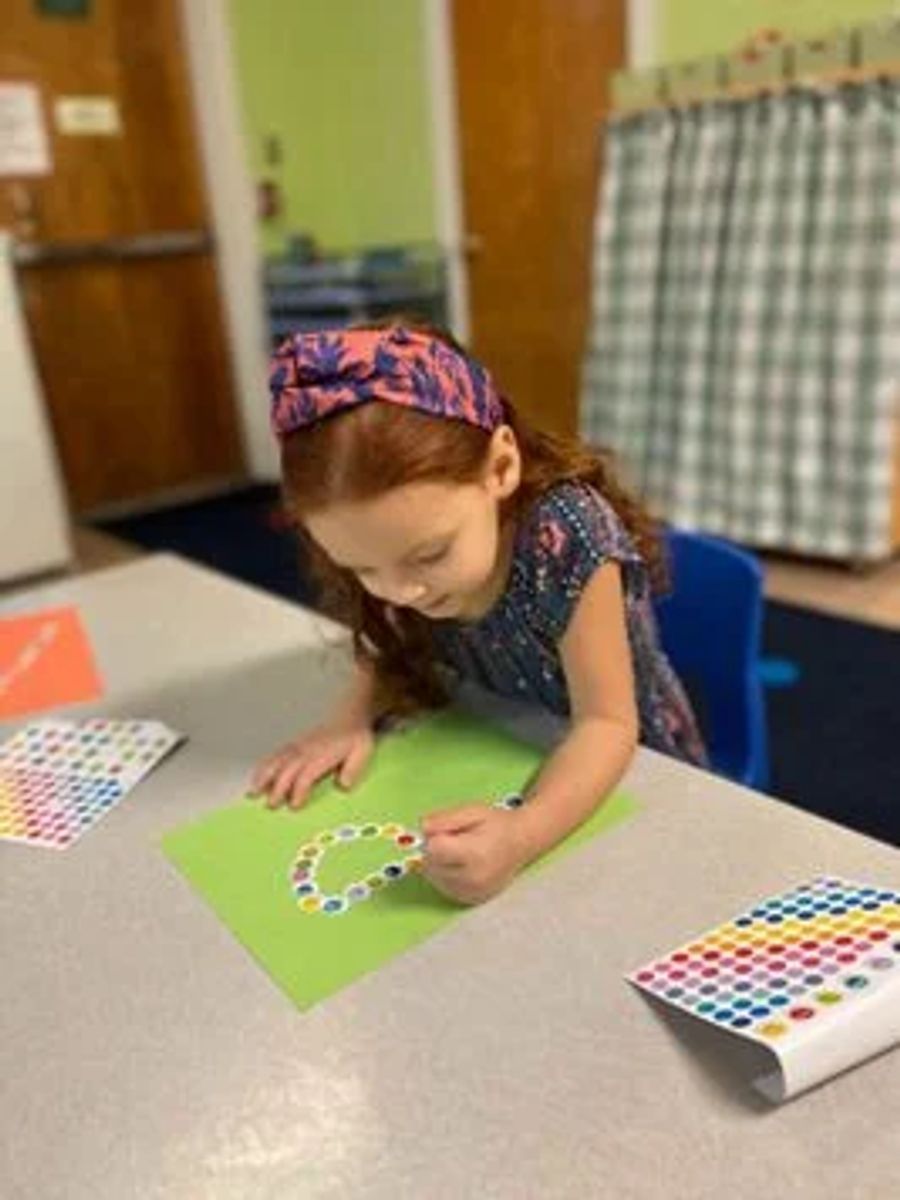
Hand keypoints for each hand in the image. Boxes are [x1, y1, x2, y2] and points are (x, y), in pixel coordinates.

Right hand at [250, 720, 373, 808]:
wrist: (349, 716)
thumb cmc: (355, 737)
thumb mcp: (362, 751)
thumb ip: (353, 768)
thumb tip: (344, 785)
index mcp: (322, 755)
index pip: (307, 774)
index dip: (300, 790)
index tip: (295, 805)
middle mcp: (306, 750)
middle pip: (287, 770)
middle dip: (278, 788)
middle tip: (271, 805)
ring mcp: (298, 747)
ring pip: (276, 761)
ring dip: (264, 777)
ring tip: (253, 792)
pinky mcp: (294, 745)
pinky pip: (275, 755)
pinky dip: (264, 766)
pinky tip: (257, 777)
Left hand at [421, 804, 529, 904]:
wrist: (521, 842)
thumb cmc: (496, 824)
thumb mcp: (472, 811)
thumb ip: (445, 819)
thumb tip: (422, 828)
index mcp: (474, 854)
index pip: (432, 849)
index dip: (434, 837)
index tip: (448, 831)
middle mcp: (473, 879)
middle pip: (430, 865)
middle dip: (435, 851)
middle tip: (456, 841)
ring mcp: (472, 892)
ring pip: (434, 878)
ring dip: (439, 864)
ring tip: (460, 853)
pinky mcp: (471, 900)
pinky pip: (443, 887)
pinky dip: (446, 876)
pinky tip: (462, 866)